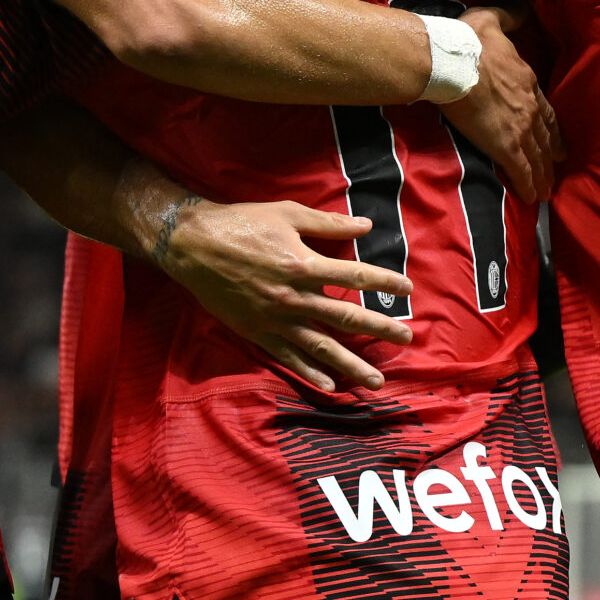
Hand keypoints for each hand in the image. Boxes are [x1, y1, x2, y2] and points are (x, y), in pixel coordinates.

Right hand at [158, 198, 415, 393]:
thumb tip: (366, 226)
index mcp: (303, 263)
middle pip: (346, 316)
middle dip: (380, 329)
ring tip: (377, 380)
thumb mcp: (286, 213)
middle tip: (406, 340)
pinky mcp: (257, 332)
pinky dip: (310, 373)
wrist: (192, 245)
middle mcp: (294, 296)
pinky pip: (288, 357)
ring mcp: (276, 319)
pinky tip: (330, 386)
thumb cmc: (241, 223)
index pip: (355, 275)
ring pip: (322, 347)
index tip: (407, 288)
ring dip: (353, 365)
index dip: (384, 281)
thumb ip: (328, 223)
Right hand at [439, 7, 562, 202]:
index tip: (555, 135)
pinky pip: (522, 170)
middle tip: (557, 165)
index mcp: (527, 80)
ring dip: (543, 174)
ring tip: (547, 189)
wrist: (453, 64)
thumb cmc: (468, 41)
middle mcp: (530, 106)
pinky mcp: (506, 145)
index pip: (544, 108)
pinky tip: (534, 197)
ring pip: (538, 157)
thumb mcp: (491, 18)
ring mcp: (520, 128)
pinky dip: (530, 184)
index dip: (550, 124)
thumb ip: (508, 15)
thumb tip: (521, 6)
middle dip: (551, 153)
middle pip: (546, 136)